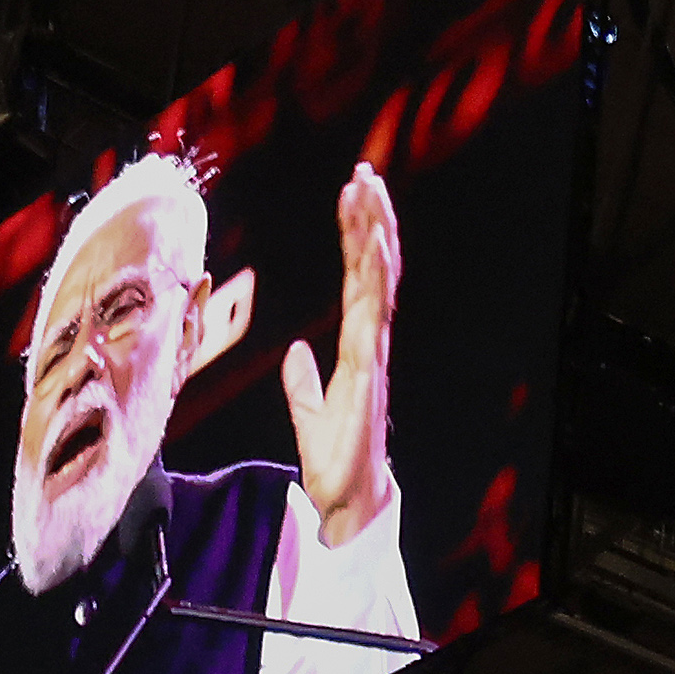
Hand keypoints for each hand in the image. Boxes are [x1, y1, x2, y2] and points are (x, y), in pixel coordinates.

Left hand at [286, 158, 400, 547]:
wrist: (347, 500)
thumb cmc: (335, 463)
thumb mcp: (309, 414)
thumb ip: (304, 383)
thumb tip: (296, 353)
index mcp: (356, 349)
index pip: (359, 282)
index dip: (357, 239)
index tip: (352, 197)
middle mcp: (368, 344)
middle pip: (373, 271)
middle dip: (371, 221)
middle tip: (366, 173)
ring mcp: (371, 354)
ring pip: (377, 281)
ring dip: (375, 234)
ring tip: (370, 190)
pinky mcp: (367, 369)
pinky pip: (372, 311)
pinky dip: (376, 275)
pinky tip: (374, 242)